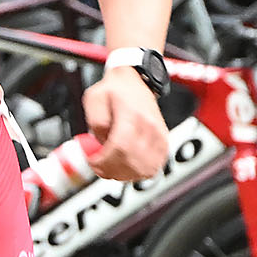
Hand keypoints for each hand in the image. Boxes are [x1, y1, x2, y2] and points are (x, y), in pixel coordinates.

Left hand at [82, 66, 167, 180]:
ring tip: (112, 169)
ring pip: (145, 168)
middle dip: (111, 170)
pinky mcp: (163, 143)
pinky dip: (139, 172)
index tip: (93, 162)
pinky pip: (154, 166)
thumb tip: (101, 143)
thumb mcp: (95, 98)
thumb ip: (96, 122)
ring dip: (125, 174)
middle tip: (99, 167)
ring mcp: (159, 136)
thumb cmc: (116, 90)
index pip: (120, 148)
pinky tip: (127, 168)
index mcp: (132, 115)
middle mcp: (150, 127)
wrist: (136, 82)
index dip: (104, 161)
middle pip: (132, 162)